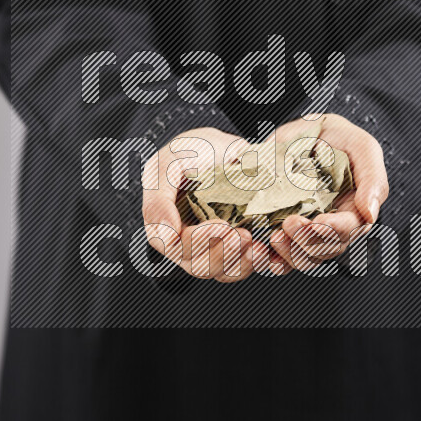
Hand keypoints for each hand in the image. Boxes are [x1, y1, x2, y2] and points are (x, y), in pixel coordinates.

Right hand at [141, 128, 291, 281]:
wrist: (226, 149)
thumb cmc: (193, 150)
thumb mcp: (171, 161)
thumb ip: (159, 197)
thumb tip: (164, 237)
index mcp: (162, 220)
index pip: (174, 246)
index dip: (197, 242)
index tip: (220, 225)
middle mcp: (181, 238)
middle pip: (196, 265)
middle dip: (221, 253)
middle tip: (242, 234)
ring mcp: (206, 245)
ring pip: (217, 271)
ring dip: (236, 262)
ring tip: (253, 241)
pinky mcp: (228, 247)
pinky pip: (236, 268)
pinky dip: (250, 263)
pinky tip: (261, 249)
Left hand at [269, 114, 388, 268]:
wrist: (305, 132)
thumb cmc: (337, 137)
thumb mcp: (362, 147)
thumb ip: (373, 178)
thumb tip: (370, 213)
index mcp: (355, 208)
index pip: (351, 229)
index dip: (334, 230)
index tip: (316, 222)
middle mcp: (336, 225)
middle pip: (328, 248)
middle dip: (308, 241)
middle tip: (288, 224)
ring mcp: (312, 231)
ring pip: (308, 258)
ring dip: (290, 253)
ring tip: (273, 237)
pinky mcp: (288, 233)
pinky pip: (285, 257)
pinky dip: (274, 260)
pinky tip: (264, 252)